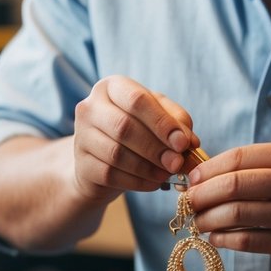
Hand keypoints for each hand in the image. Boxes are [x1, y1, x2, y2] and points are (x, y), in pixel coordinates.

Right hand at [72, 75, 198, 202]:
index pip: (137, 99)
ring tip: (168, 174)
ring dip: (149, 167)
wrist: (104, 159)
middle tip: (177, 163)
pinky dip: (138, 181)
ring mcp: (81, 136)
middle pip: (124, 126)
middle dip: (156, 147)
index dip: (162, 122)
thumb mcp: (158, 117)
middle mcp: (90, 107)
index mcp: (112, 87)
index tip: (183, 143)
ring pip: (117, 153)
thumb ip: (176, 122)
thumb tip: (189, 141)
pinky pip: (111, 174)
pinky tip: (154, 183)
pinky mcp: (82, 164)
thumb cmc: (137, 131)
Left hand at [186, 142, 270, 270]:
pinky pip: (246, 240)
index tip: (192, 179)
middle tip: (189, 202)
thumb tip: (205, 174)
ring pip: (236, 214)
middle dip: (203, 194)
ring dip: (208, 219)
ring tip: (199, 222)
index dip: (208, 169)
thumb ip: (260, 167)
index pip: (239, 157)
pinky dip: (223, 239)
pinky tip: (216, 238)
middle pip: (234, 185)